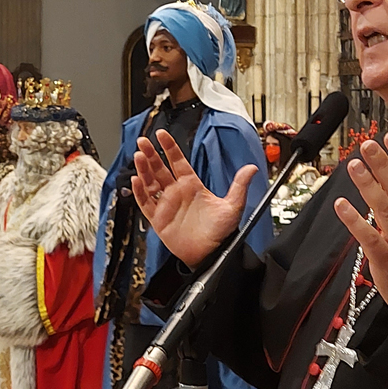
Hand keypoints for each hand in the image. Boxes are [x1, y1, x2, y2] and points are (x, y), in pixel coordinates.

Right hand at [132, 129, 257, 266]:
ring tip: (138, 156)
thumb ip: (239, 186)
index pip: (177, 161)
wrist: (211, 254)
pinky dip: (139, 192)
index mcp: (192, 186)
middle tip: (143, 141)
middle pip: (159, 169)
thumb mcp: (233, 206)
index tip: (161, 134)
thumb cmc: (221, 232)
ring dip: (143, 169)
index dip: (169, 147)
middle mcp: (177, 193)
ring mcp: (166, 205)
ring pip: (150, 183)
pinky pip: (145, 203)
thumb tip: (252, 168)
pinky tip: (136, 180)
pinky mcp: (158, 219)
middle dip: (151, 154)